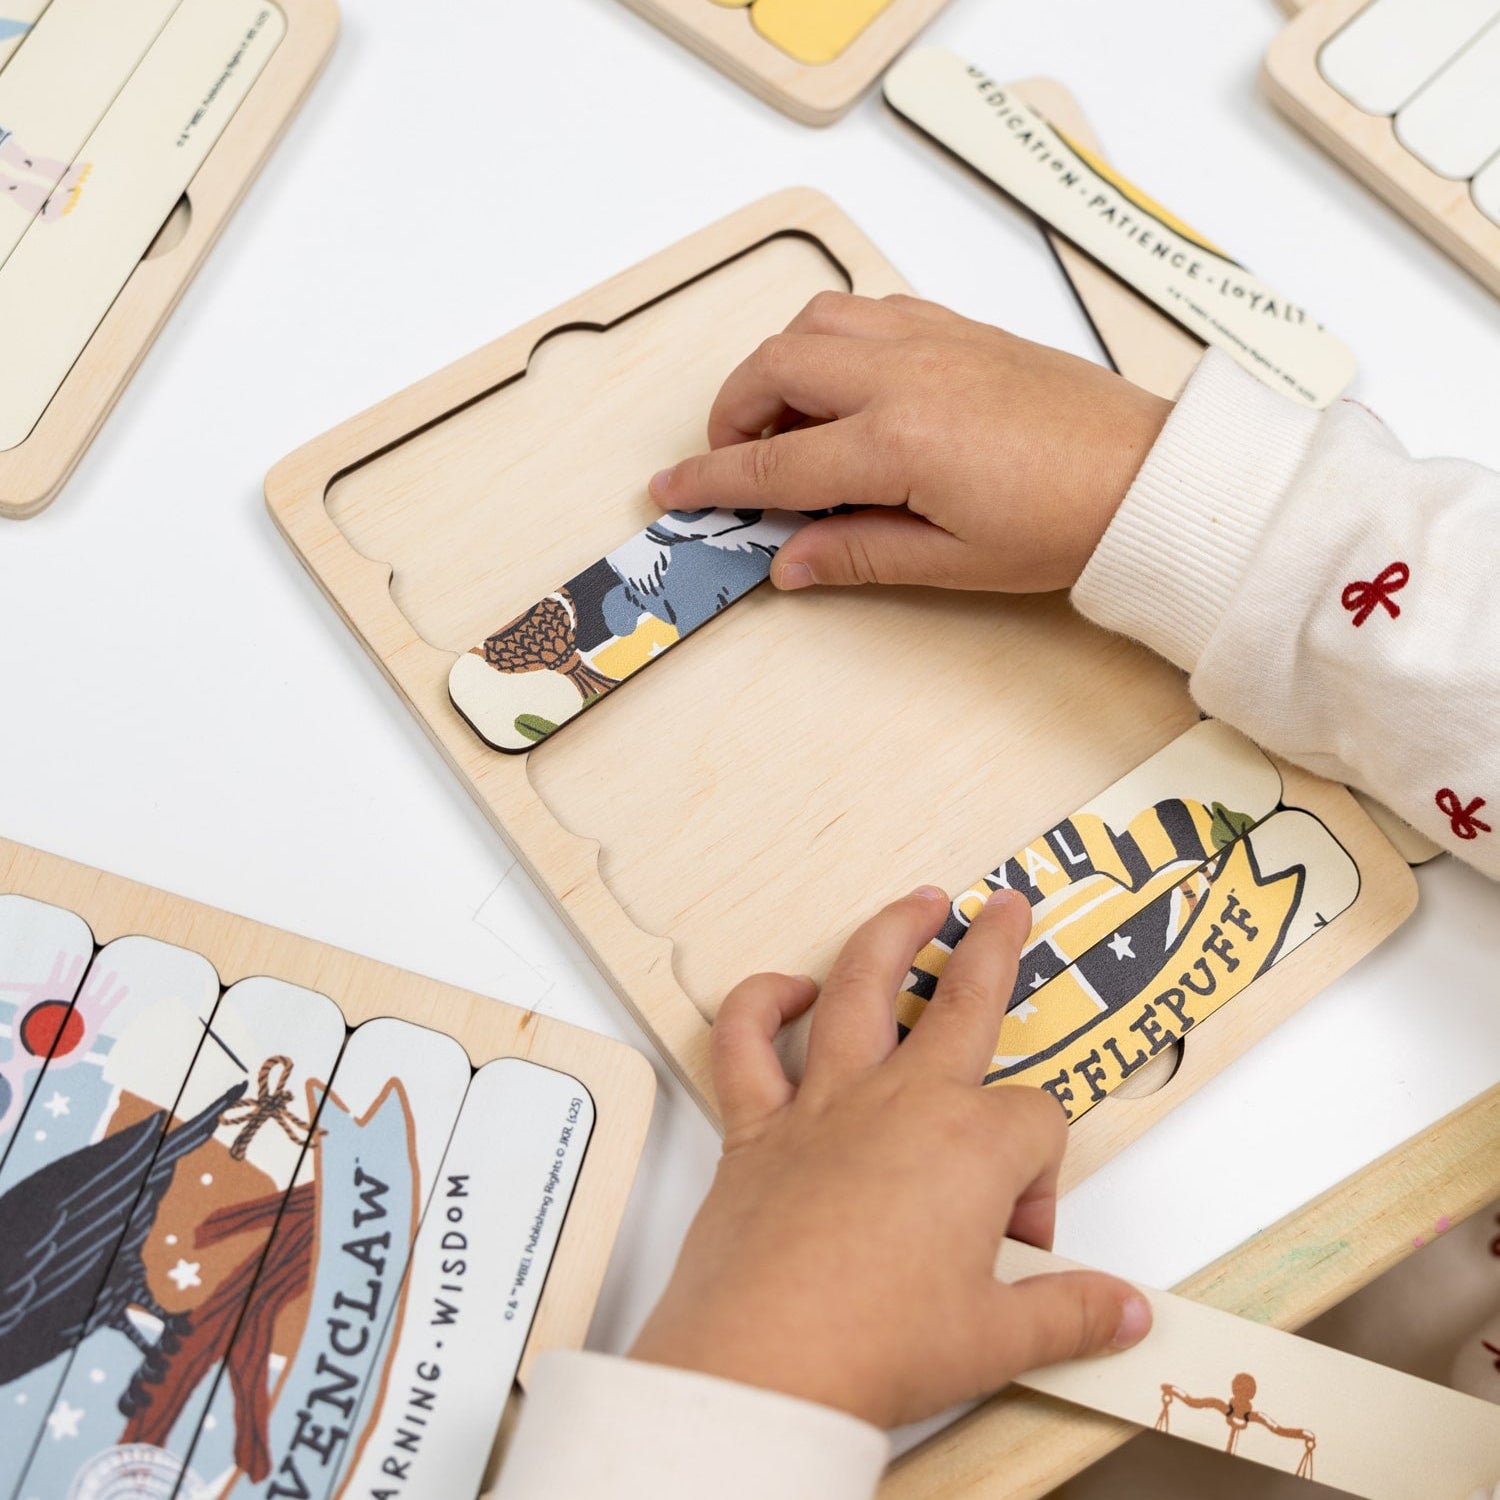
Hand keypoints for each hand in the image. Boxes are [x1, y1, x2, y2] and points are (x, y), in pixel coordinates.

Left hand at [628, 885, 1150, 1429]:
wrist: (763, 1368)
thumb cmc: (872, 1347)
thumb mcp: (997, 1340)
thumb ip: (1070, 1313)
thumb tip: (1122, 1313)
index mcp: (970, 1145)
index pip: (1036, 1126)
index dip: (1041, 1180)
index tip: (1020, 1237)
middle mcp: (900, 1103)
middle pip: (964, 1001)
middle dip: (995, 948)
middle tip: (1008, 909)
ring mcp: (825, 1105)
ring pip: (859, 988)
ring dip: (890, 935)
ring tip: (915, 904)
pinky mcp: (758, 1126)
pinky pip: (747, 1043)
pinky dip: (760, 1006)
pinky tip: (788, 992)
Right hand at [649, 292, 1171, 593]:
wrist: (1149, 475)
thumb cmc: (1064, 523)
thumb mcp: (954, 562)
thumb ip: (857, 554)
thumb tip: (788, 563)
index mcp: (897, 442)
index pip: (774, 464)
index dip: (711, 479)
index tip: (671, 487)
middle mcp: (903, 374)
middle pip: (776, 368)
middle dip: (732, 410)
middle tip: (732, 459)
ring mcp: (932, 339)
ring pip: (816, 321)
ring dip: (779, 364)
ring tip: (787, 422)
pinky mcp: (958, 326)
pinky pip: (868, 310)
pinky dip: (832, 340)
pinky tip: (848, 388)